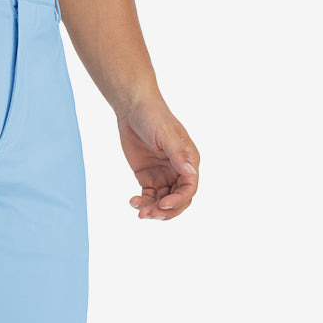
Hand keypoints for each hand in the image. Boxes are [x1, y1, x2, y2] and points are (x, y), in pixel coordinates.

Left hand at [117, 96, 199, 220]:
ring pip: (162, 201)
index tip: (162, 204)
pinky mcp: (148, 177)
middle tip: (149, 214)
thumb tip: (190, 173)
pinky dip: (142, 203)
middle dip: (165, 210)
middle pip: (178, 200)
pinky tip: (132, 201)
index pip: (189, 188)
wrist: (133, 109)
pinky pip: (148, 196)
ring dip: (152, 209)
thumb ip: (177, 155)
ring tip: (139, 212)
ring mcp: (163, 175)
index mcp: (189, 161)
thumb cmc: (154, 117)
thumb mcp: (166, 135)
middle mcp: (178, 170)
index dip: (178, 200)